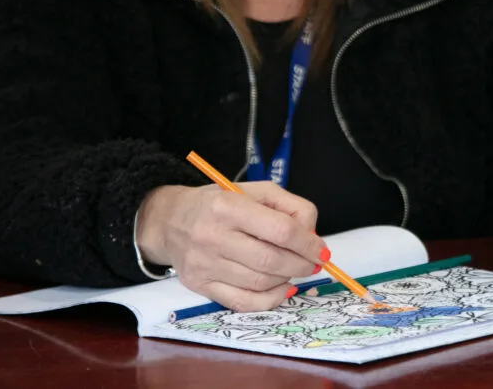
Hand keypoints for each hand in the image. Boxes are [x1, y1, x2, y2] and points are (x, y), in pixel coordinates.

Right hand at [136, 182, 325, 311]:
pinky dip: (269, 300)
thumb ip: (290, 207)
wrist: (170, 221)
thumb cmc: (220, 202)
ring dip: (287, 279)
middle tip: (313, 263)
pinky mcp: (199, 286)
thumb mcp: (256, 190)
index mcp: (228, 206)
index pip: (280, 230)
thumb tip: (312, 235)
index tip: (322, 250)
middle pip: (271, 260)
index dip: (307, 243)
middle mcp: (212, 236)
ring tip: (295, 269)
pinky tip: (281, 288)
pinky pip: (242, 302)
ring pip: (259, 283)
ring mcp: (204, 264)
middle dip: (301, 264)